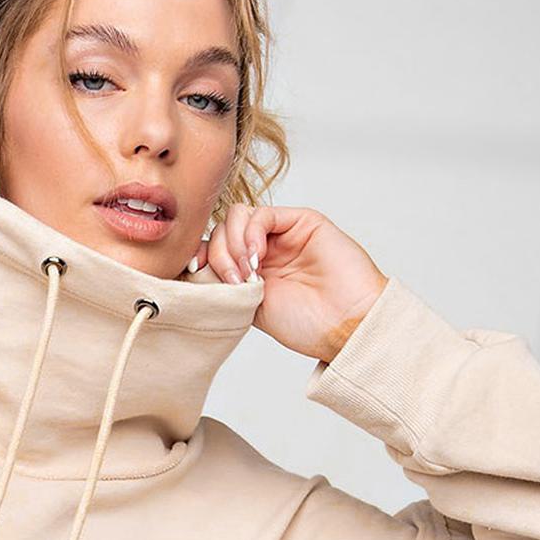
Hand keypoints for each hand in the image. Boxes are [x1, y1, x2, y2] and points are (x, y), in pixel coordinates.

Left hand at [201, 205, 386, 364]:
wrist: (345, 325)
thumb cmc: (306, 325)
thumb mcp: (250, 309)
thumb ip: (227, 286)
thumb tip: (194, 270)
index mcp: (250, 270)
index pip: (214, 247)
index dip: (200, 255)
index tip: (196, 274)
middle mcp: (264, 248)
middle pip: (222, 230)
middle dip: (218, 255)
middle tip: (232, 282)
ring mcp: (282, 234)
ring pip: (237, 217)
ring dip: (232, 245)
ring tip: (246, 275)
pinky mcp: (302, 221)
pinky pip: (262, 214)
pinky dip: (251, 233)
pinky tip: (256, 258)